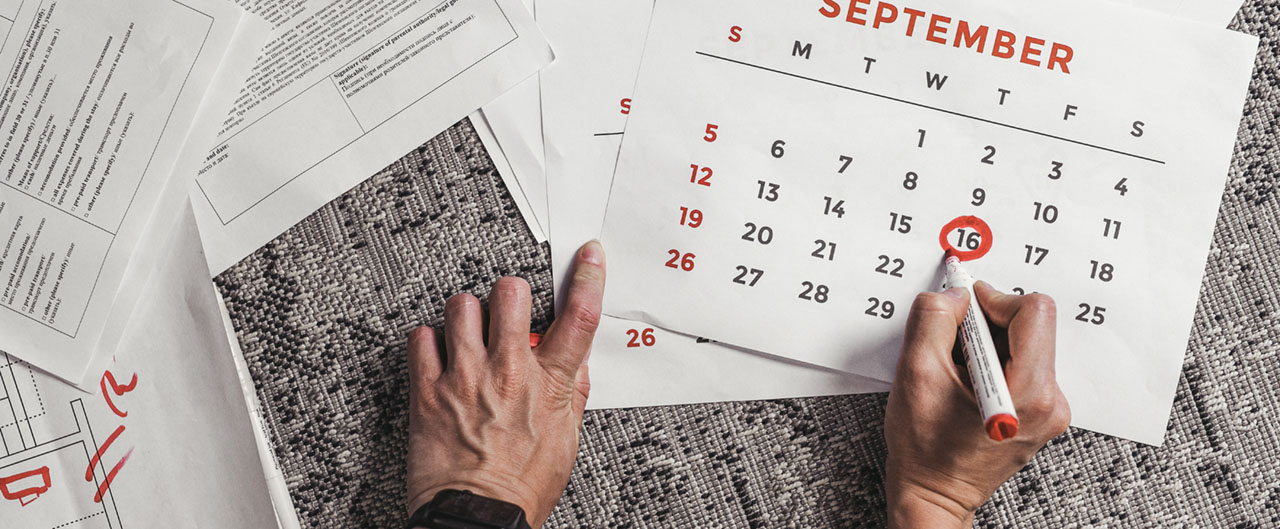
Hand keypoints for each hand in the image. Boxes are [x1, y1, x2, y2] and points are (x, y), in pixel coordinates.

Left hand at [405, 241, 605, 527]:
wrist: (479, 518)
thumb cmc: (520, 488)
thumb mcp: (566, 441)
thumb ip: (572, 395)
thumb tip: (576, 365)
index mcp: (550, 385)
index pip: (579, 318)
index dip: (588, 278)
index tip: (588, 256)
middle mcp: (508, 372)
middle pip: (512, 293)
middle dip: (511, 294)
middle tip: (507, 309)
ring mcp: (465, 377)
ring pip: (461, 305)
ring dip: (467, 315)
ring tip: (469, 334)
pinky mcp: (428, 390)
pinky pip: (421, 337)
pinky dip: (428, 341)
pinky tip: (439, 356)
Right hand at [883, 281, 1069, 527]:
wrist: (934, 494)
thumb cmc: (924, 450)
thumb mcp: (916, 374)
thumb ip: (933, 320)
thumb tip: (955, 294)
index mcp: (1029, 393)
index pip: (1034, 312)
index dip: (993, 299)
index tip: (964, 308)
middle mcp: (1050, 402)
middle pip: (1031, 326)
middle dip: (987, 324)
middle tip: (951, 346)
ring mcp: (1049, 410)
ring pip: (1026, 344)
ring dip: (987, 344)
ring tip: (956, 371)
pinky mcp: (1040, 413)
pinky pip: (1023, 365)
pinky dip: (993, 362)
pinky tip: (966, 383)